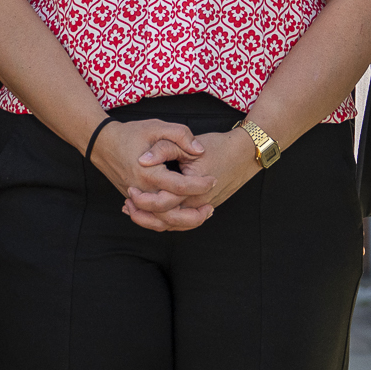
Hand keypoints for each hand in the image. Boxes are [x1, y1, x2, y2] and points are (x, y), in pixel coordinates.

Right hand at [88, 120, 213, 229]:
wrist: (102, 144)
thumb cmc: (130, 134)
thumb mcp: (156, 126)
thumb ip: (180, 134)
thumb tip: (199, 149)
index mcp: (149, 173)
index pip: (179, 187)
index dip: (199, 185)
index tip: (213, 180)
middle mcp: (142, 190)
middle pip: (170, 213)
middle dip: (194, 215)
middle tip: (211, 207)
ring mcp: (137, 199)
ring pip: (161, 222)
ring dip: (183, 223)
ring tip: (202, 215)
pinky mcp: (135, 201)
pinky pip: (153, 219)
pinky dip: (170, 222)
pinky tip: (184, 216)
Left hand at [124, 127, 258, 231]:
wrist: (244, 154)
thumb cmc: (217, 147)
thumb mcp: (187, 144)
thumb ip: (163, 149)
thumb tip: (142, 159)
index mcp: (192, 189)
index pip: (162, 204)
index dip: (142, 200)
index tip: (129, 190)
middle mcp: (198, 204)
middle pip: (165, 221)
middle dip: (143, 216)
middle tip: (127, 204)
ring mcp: (202, 209)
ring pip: (173, 225)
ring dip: (152, 220)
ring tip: (133, 210)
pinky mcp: (203, 208)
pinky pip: (181, 221)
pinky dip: (165, 218)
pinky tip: (151, 211)